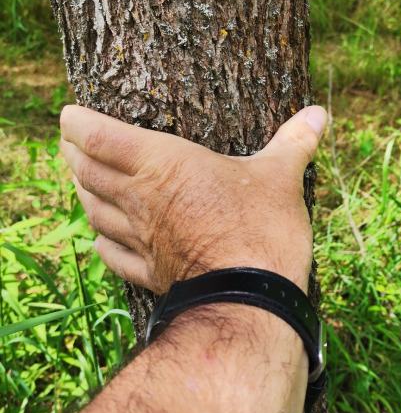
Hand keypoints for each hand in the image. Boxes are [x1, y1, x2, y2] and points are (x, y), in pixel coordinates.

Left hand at [60, 105, 326, 293]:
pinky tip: (99, 238)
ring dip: (81, 192)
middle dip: (73, 153)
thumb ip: (294, 141)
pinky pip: (111, 253)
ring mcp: (140, 238)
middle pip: (87, 171)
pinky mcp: (148, 271)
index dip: (77, 123)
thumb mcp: (281, 176)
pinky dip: (100, 241)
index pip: (99, 137)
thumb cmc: (261, 228)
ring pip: (92, 210)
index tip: (68, 114)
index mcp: (163, 164)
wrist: (249, 299)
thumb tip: (320, 112)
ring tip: (79, 180)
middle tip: (68, 142)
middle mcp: (140, 198)